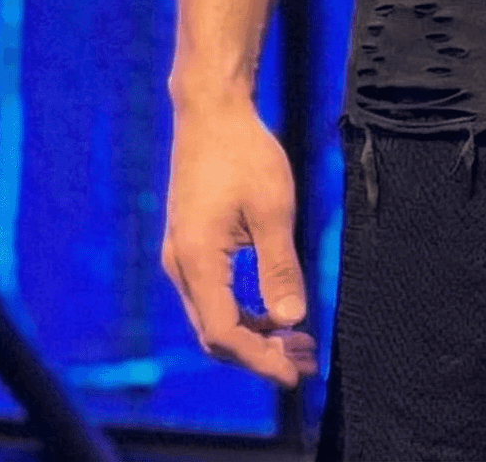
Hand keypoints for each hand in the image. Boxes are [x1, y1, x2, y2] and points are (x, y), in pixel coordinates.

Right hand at [162, 98, 318, 387]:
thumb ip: (279, 267)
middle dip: (260, 354)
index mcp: (197, 261)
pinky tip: (274, 313)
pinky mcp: (190, 247)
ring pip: (212, 317)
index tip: (294, 373)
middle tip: (305, 362)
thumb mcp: (273, 209)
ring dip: (253, 336)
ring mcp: (181, 257)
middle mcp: (181, 266)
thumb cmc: (244, 153)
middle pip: (215, 334)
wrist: (211, 112)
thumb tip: (292, 320)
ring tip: (298, 341)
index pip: (224, 333)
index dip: (260, 360)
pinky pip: (212, 297)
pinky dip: (242, 313)